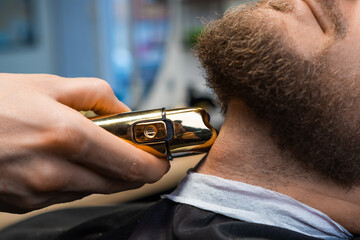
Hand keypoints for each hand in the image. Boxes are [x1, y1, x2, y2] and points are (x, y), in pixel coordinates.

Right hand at [0, 73, 169, 212]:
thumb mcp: (48, 84)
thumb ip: (96, 94)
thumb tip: (123, 110)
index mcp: (68, 136)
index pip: (131, 163)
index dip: (154, 164)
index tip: (162, 159)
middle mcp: (56, 171)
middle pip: (118, 182)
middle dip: (133, 169)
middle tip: (136, 153)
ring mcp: (40, 192)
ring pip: (93, 188)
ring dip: (104, 173)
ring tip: (95, 150)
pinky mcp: (26, 203)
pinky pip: (67, 194)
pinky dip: (78, 180)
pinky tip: (66, 161)